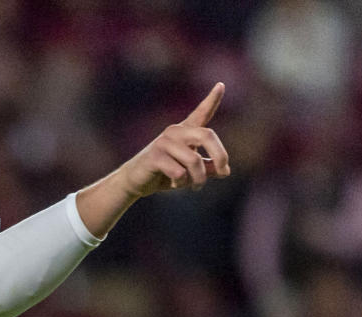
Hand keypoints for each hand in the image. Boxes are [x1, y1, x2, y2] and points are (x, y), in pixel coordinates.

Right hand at [119, 82, 230, 196]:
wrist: (136, 181)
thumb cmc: (165, 174)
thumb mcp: (191, 172)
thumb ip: (209, 168)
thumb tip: (225, 171)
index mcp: (185, 131)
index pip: (201, 112)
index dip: (212, 99)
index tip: (220, 85)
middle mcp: (175, 132)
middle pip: (207, 136)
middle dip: (220, 157)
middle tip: (223, 173)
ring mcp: (164, 142)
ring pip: (194, 161)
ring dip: (199, 179)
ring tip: (195, 186)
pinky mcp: (154, 156)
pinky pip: (179, 172)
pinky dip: (181, 183)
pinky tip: (174, 184)